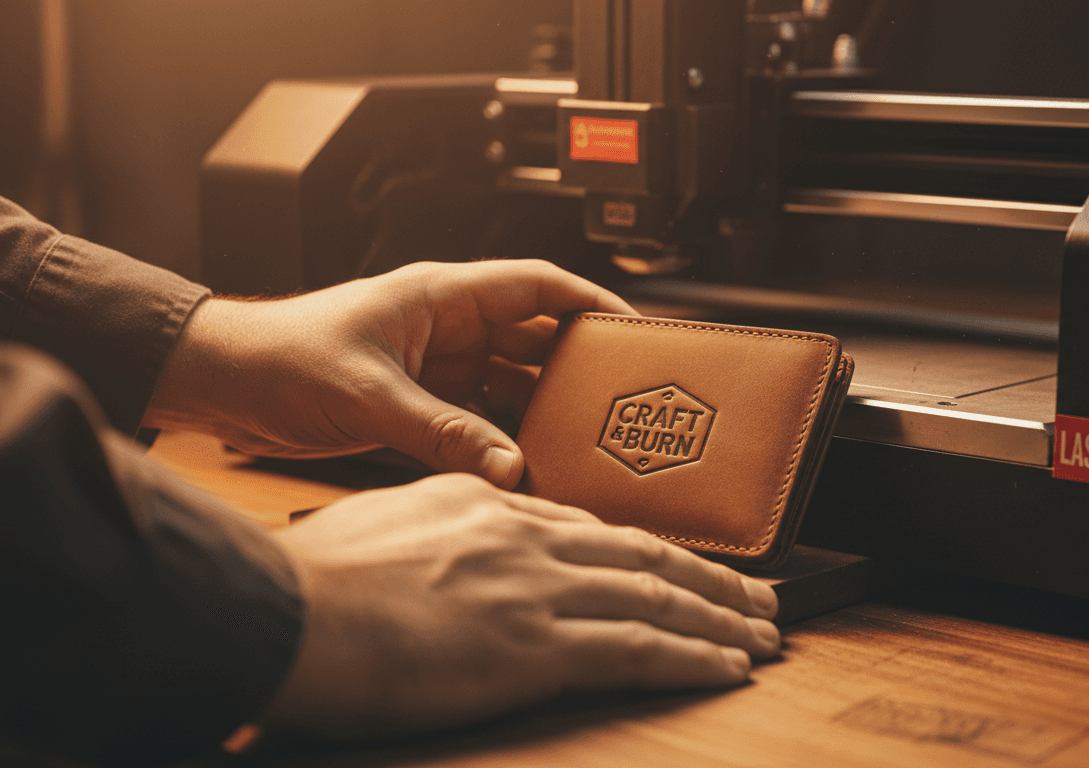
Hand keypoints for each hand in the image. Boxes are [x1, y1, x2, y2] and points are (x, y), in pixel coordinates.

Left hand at [145, 260, 634, 487]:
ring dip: (538, 407)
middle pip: (531, 335)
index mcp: (439, 296)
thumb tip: (509, 467)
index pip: (535, 285)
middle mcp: (443, 325)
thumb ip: (443, 434)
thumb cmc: (277, 359)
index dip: (589, 301)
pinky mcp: (416, 399)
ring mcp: (432, 363)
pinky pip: (478, 414)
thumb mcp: (370, 397)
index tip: (631, 330)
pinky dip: (501, 436)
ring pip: (508, 380)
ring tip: (578, 439)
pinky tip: (522, 462)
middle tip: (616, 400)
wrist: (220, 384)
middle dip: (574, 364)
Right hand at [261, 474, 780, 736]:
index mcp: (486, 503)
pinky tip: (727, 665)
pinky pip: (637, 648)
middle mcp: (524, 535)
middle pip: (643, 552)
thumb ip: (443, 526)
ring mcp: (534, 587)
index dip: (648, 549)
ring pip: (656, 596)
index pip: (590, 526)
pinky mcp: (534, 644)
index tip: (680, 566)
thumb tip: (464, 549)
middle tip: (761, 594)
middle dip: (711, 577)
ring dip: (720, 617)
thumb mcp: (384, 524)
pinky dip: (692, 656)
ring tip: (764, 633)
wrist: (282, 611)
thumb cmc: (312, 580)